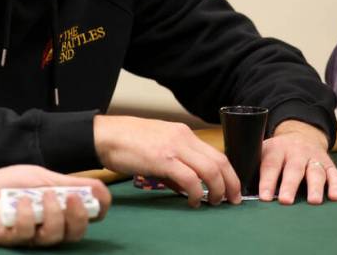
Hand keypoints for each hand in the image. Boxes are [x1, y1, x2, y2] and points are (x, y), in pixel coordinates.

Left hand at [0, 165, 109, 247]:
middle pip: (75, 234)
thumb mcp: (44, 177)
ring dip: (52, 214)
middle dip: (78, 217)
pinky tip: (21, 202)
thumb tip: (102, 190)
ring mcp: (34, 236)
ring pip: (54, 236)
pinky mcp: (15, 239)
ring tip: (42, 195)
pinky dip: (26, 216)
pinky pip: (27, 234)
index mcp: (62, 212)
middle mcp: (51, 228)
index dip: (97, 212)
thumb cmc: (14, 183)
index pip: (88, 220)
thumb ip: (71, 184)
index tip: (98, 199)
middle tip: (71, 198)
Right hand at [93, 115, 241, 206]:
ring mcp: (174, 147)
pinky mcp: (163, 159)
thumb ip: (173, 164)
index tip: (231, 188)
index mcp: (181, 132)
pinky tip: (193, 201)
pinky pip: (191, 179)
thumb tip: (186, 187)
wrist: (104, 135)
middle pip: (220, 161)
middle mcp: (182, 136)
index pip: (215, 153)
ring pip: (211, 170)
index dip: (228, 173)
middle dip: (231, 183)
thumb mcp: (155, 147)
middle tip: (233, 200)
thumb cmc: (124, 142)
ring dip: (218, 190)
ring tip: (214, 202)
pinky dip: (197, 193)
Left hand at [260, 120, 336, 203]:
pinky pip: (335, 175)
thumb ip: (254, 165)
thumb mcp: (263, 150)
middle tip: (285, 200)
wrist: (300, 135)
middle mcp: (296, 152)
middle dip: (289, 185)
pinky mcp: (329, 164)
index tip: (264, 197)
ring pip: (315, 171)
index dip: (267, 181)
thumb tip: (241, 187)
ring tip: (313, 200)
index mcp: (276, 149)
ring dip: (315, 187)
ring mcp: (314, 158)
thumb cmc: (277, 151)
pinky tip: (333, 196)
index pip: (270, 165)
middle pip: (293, 169)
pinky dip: (336, 185)